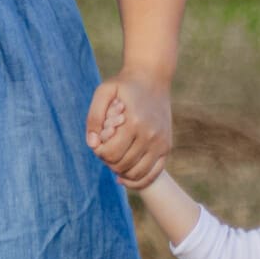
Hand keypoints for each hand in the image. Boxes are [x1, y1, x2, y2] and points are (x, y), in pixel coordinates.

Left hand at [86, 71, 173, 187]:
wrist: (153, 77)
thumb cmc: (125, 85)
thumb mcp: (104, 92)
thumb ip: (94, 117)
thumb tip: (92, 144)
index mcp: (134, 122)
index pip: (111, 154)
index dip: (99, 153)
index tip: (98, 144)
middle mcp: (150, 135)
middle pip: (122, 165)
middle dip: (109, 162)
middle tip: (105, 151)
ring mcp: (161, 142)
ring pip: (137, 173)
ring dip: (121, 172)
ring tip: (114, 160)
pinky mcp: (167, 147)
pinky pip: (153, 174)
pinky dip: (138, 181)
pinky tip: (123, 178)